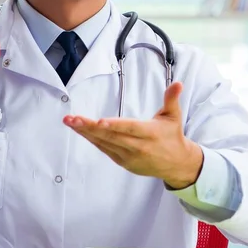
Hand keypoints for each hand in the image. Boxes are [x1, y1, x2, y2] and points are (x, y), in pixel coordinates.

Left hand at [62, 82, 202, 189]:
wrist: (176, 164)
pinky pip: (104, 149)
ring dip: (85, 132)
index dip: (114, 125)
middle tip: (73, 119)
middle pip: (111, 136)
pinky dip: (91, 140)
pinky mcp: (123, 162)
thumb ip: (172, 99)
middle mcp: (138, 147)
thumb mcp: (174, 116)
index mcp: (150, 133)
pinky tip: (80, 130)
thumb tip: (177, 83)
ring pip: (104, 143)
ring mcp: (129, 157)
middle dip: (90, 127)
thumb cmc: (172, 136)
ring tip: (70, 122)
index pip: (130, 128)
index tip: (99, 121)